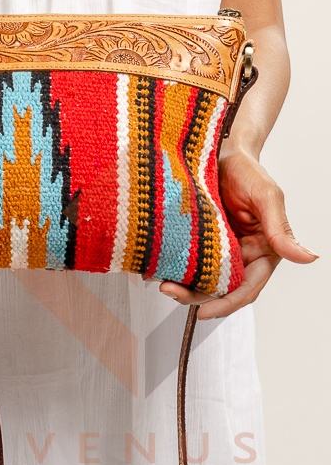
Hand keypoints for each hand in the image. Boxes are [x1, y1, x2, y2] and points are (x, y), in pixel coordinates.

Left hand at [159, 148, 317, 319]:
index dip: (227, 303)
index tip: (205, 312)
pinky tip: (156, 268)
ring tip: (161, 282)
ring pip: (200, 278)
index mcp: (262, 251)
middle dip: (196, 296)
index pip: (247, 286)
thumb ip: (280, 229)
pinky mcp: (196, 239)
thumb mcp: (266, 196)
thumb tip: (308, 257)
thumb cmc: (248, 170)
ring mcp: (216, 248)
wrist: (220, 152)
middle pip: (219, 288)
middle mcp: (240, 254)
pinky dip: (173, 267)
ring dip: (182, 285)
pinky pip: (185, 260)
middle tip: (170, 290)